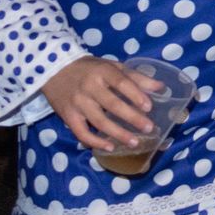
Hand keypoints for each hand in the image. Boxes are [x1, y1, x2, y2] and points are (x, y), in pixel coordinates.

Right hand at [42, 56, 162, 152]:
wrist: (54, 70)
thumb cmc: (89, 68)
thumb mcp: (112, 66)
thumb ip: (135, 77)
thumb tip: (160, 86)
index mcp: (102, 72)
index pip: (121, 83)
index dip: (136, 95)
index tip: (149, 107)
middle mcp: (89, 87)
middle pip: (112, 105)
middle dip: (132, 118)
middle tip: (149, 128)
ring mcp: (77, 103)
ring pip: (99, 121)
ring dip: (117, 134)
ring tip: (134, 142)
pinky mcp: (67, 116)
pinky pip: (81, 132)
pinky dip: (94, 141)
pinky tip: (109, 147)